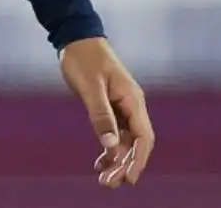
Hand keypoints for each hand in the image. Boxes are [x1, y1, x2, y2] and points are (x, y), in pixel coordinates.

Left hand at [60, 37, 153, 187]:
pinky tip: (101, 160)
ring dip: (117, 159)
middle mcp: (132, 104)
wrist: (77, 37)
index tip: (129, 177)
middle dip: (126, 164)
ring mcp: (122, 105)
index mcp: (132, 99)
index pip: (144, 136)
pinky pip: (115, 131)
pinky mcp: (111, 105)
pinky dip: (109, 147)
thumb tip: (110, 144)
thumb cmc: (83, 58)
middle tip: (110, 183)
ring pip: (125, 139)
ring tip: (104, 178)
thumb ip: (100, 114)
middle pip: (136, 142)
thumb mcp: (89, 86)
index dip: (138, 159)